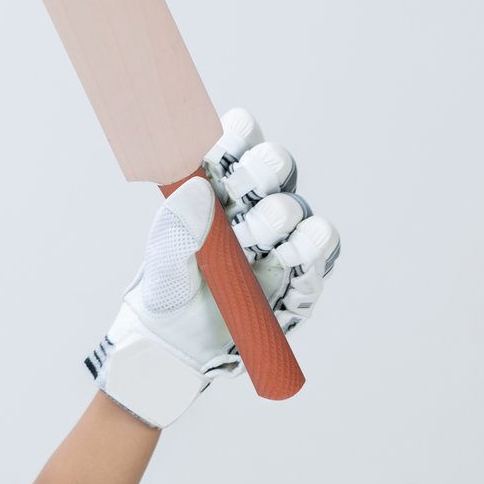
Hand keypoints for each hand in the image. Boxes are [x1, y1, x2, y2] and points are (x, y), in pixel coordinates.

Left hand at [86, 108, 339, 428]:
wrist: (178, 347)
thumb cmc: (169, 291)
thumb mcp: (164, 262)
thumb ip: (176, 228)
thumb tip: (199, 188)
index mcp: (219, 188)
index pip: (235, 147)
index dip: (237, 136)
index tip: (228, 138)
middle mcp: (254, 205)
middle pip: (274, 170)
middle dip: (267, 168)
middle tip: (256, 178)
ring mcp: (281, 239)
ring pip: (300, 212)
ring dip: (287, 216)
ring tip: (268, 235)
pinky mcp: (301, 275)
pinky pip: (320, 254)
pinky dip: (312, 252)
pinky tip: (295, 257)